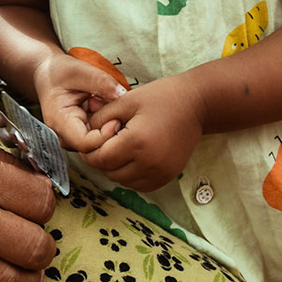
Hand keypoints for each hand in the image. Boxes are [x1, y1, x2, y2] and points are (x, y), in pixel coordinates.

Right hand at [33, 51, 126, 152]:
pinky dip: (105, 124)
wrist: (48, 76)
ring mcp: (72, 139)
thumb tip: (121, 94)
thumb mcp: (79, 70)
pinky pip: (98, 137)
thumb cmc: (59, 72)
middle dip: (108, 130)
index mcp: (59, 122)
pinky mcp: (80, 136)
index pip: (86, 144)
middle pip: (94, 147)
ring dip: (107, 126)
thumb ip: (100, 81)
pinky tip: (103, 107)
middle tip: (112, 107)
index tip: (117, 118)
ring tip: (103, 102)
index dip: (105, 135)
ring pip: (98, 144)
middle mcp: (64, 136)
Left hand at [80, 76, 204, 191]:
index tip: (90, 138)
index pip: (100, 159)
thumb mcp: (127, 100)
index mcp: (136, 142)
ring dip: (116, 168)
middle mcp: (149, 163)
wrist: (196, 105)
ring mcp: (160, 173)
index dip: (90, 150)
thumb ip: (102, 117)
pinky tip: (134, 156)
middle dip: (102, 158)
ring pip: (123, 181)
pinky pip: (139, 184)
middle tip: (106, 140)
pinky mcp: (167, 176)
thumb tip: (85, 132)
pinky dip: (131, 174)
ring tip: (122, 146)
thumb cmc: (161, 97)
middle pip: (110, 172)